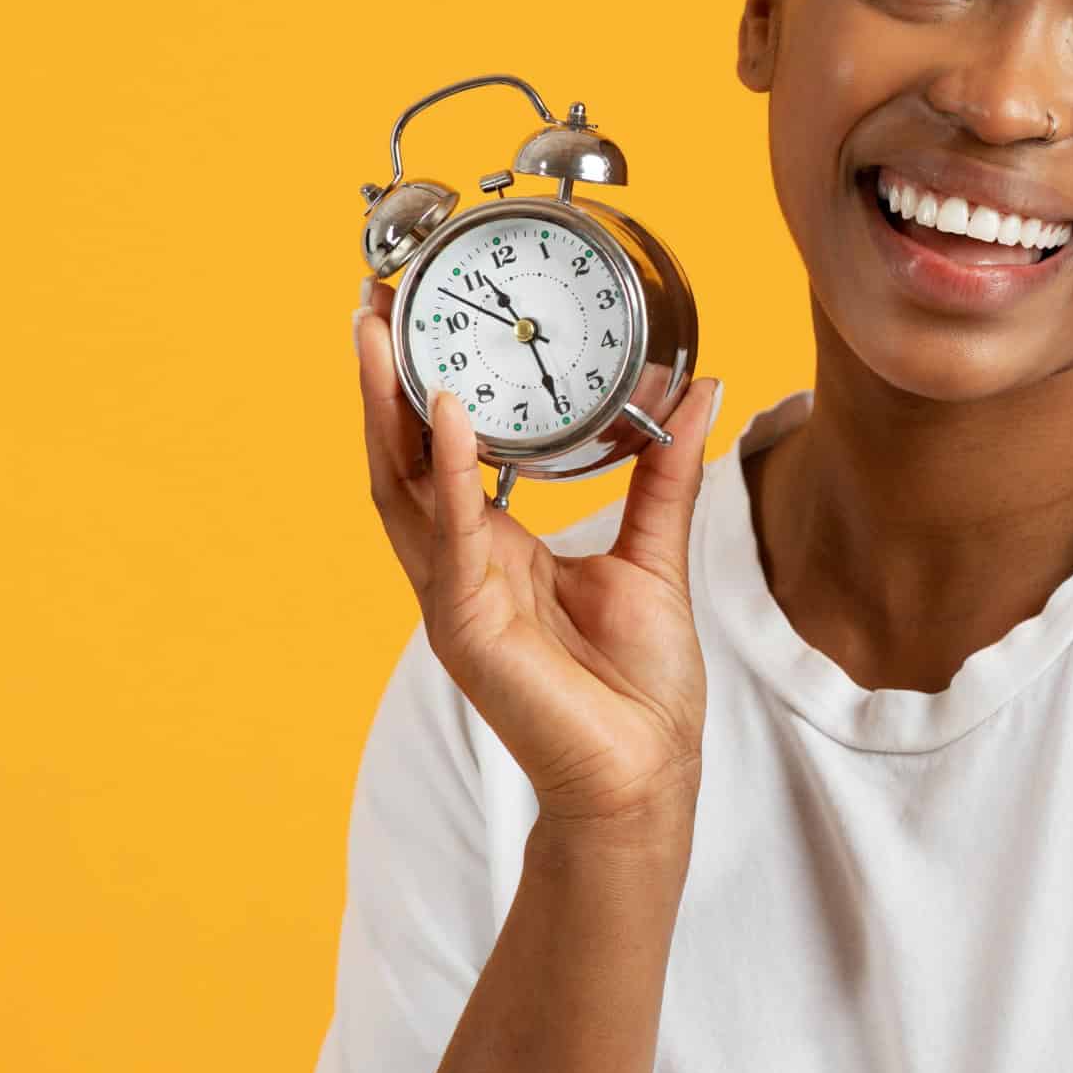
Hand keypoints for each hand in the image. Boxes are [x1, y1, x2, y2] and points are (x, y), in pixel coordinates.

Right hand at [355, 278, 720, 828]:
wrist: (644, 776)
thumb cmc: (639, 685)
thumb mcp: (655, 554)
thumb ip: (665, 472)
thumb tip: (698, 390)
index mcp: (495, 549)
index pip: (441, 452)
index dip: (424, 385)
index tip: (419, 313)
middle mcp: (460, 566)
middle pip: (401, 456)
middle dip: (383, 378)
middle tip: (374, 296)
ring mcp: (454, 597)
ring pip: (403, 486)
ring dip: (389, 406)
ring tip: (379, 330)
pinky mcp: (468, 628)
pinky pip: (453, 538)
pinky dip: (450, 474)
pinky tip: (451, 416)